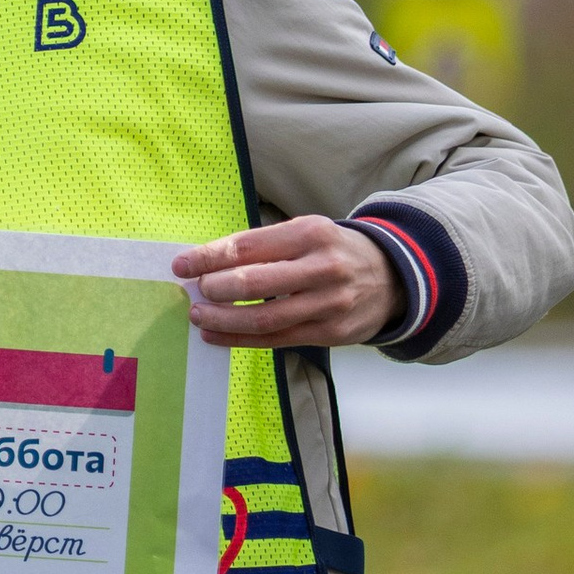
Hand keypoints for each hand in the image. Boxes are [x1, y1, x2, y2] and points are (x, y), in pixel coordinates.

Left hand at [172, 216, 400, 352]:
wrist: (392, 277)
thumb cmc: (334, 252)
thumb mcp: (306, 233)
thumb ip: (264, 246)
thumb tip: (207, 261)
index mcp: (311, 233)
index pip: (249, 245)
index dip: (210, 257)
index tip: (181, 265)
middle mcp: (323, 267)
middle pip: (255, 282)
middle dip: (215, 288)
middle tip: (193, 292)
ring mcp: (329, 303)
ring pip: (264, 318)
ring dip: (223, 319)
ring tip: (198, 316)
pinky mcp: (330, 333)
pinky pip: (276, 340)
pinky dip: (239, 339)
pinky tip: (216, 335)